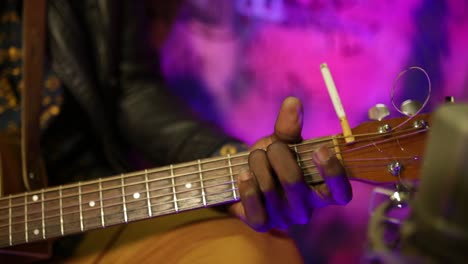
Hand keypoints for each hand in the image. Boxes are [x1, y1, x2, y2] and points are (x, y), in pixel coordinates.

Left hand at [228, 97, 351, 230]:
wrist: (244, 173)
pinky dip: (247, 188)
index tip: (320, 149)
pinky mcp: (263, 224)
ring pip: (270, 190)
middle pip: (294, 182)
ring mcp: (285, 218)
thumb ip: (289, 127)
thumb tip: (292, 102)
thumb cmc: (272, 158)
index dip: (333, 173)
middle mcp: (308, 208)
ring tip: (255, 157)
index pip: (340, 193)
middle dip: (278, 155)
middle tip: (271, 146)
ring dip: (258, 165)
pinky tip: (244, 175)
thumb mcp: (282, 141)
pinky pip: (256, 210)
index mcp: (322, 188)